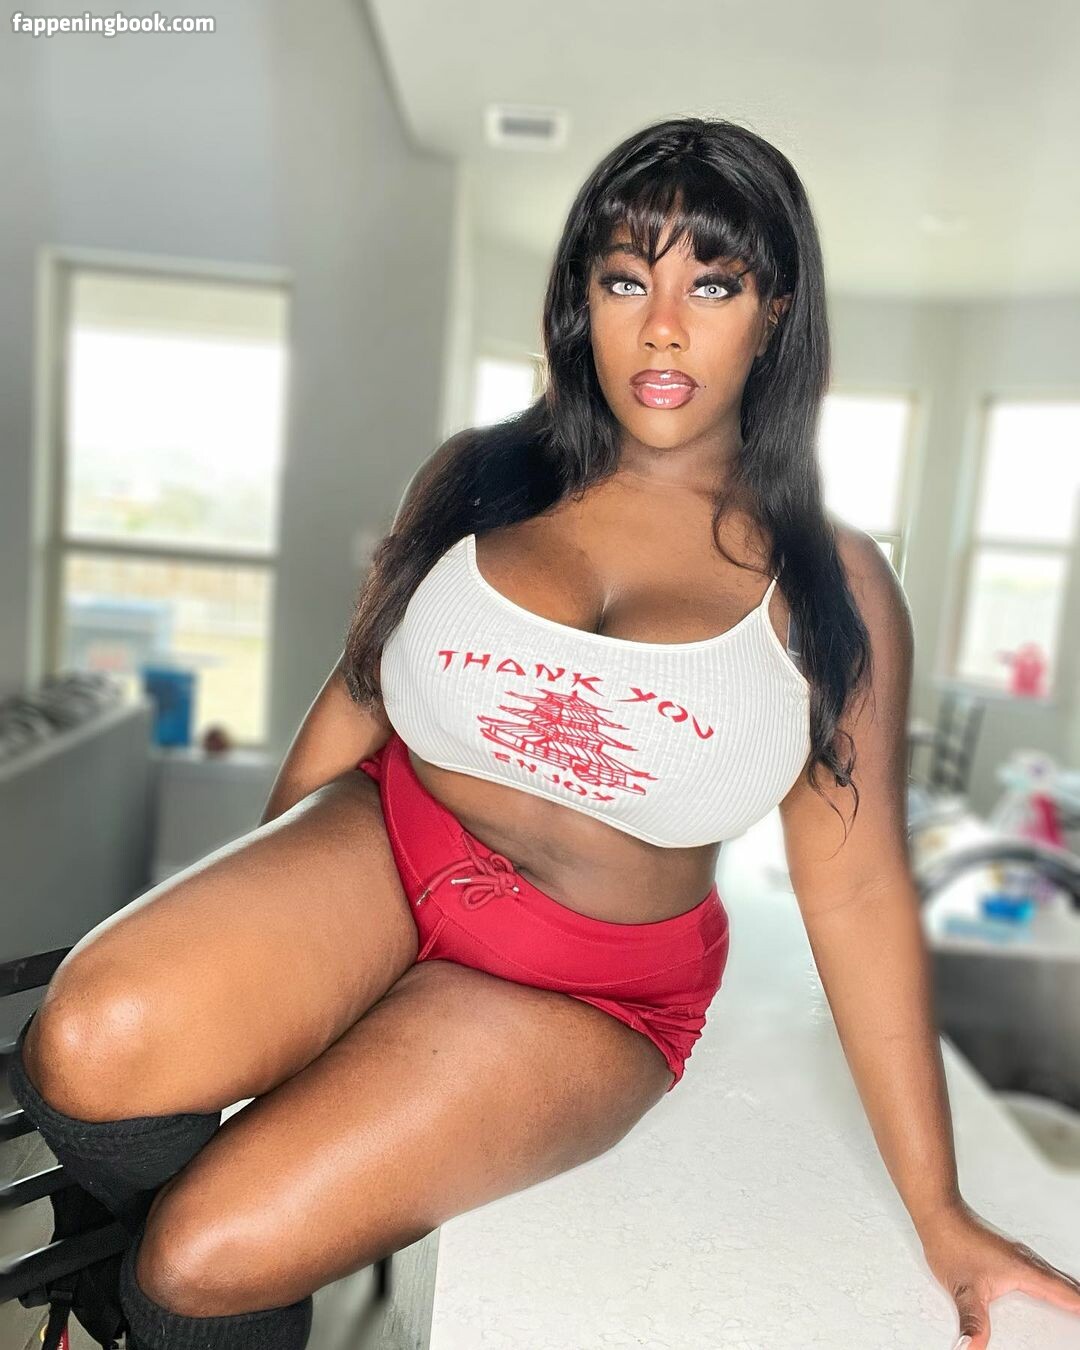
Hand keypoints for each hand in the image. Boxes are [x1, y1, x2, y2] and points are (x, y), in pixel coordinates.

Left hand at [918, 1197, 1079, 1346]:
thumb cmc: (950, 1242)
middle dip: (1078, 1298)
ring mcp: (1017, 1253)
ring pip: (1053, 1274)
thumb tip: (972, 1347)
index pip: (1062, 1292)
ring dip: (1069, 1290)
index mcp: (1022, 1270)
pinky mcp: (1009, 1251)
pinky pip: (1042, 1269)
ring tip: (1077, 1303)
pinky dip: (1054, 1281)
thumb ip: (973, 1322)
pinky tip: (1051, 1287)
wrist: (938, 1212)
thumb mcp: (963, 1290)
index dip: (1078, 1305)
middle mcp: (1025, 1259)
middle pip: (1064, 1283)